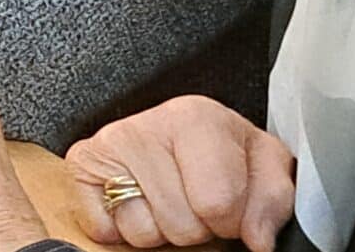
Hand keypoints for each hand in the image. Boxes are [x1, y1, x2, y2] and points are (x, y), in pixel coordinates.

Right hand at [63, 96, 294, 251]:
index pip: (219, 201)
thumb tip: (259, 238)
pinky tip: (137, 201)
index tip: (229, 206)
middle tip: (194, 202)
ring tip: (166, 200)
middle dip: (195, 227)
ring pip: (143, 232)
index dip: (231, 220)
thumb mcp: (261, 164)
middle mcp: (147, 124)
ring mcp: (109, 143)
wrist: (172, 136)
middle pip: (182, 223)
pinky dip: (122, 228)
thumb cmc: (219, 151)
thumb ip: (273, 199)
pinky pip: (105, 230)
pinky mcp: (81, 165)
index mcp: (197, 117)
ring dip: (160, 229)